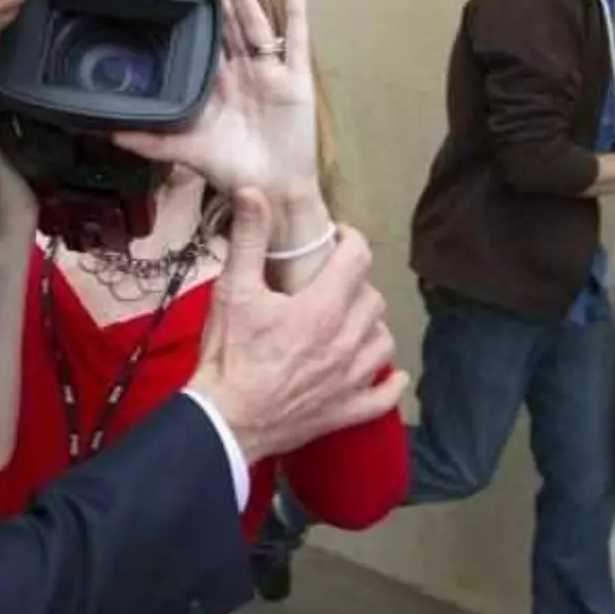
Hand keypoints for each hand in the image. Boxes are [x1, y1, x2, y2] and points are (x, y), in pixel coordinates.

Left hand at [112, 0, 322, 208]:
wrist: (271, 192)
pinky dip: (298, 16)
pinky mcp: (296, 80)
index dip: (192, 20)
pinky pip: (297, 43)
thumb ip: (151, 142)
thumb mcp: (187, 152)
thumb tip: (108, 132)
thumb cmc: (232, 170)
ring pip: (255, 26)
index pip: (202, 44)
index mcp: (217, 86)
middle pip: (227, 27)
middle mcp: (241, 73)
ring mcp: (269, 73)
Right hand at [187, 189, 406, 462]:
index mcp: (323, 307)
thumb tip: (254, 192)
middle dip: (356, 283)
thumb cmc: (228, 355)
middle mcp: (348, 341)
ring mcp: (351, 379)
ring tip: (350, 322)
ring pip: (383, 341)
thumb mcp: (233, 290)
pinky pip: (383, 395)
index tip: (334, 238)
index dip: (350, 240)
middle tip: (330, 281)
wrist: (225, 421)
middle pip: (372, 298)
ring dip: (371, 327)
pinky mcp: (346, 411)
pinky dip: (388, 383)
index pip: (357, 258)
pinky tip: (387, 375)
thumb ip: (249, 239)